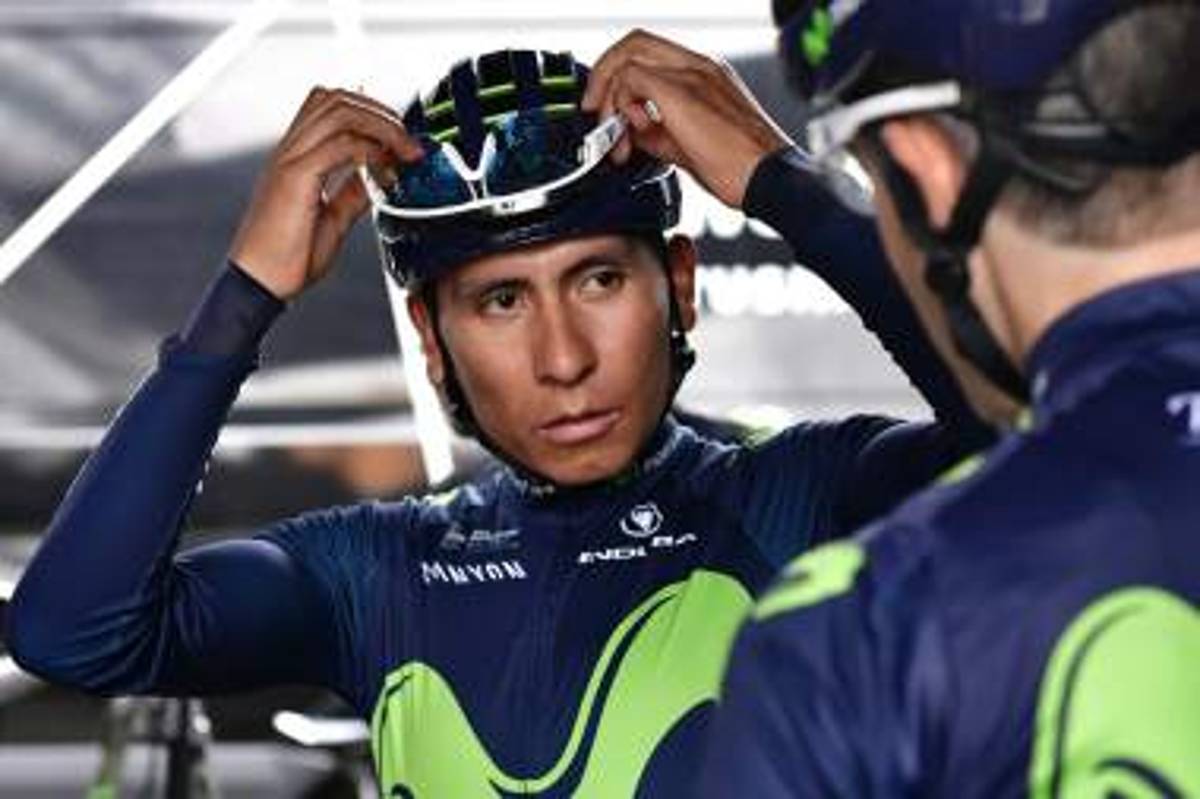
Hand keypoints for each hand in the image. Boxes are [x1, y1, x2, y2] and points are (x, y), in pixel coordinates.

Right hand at [229, 87, 422, 300]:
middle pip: (336, 98)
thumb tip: (379, 176)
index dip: (370, 110)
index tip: (400, 139)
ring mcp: (289, 161)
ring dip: (382, 127)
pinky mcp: (294, 178)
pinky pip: (339, 146)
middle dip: (381, 112)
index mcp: (295, 157)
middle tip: (409, 144)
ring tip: (405, 153)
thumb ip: (353, 193)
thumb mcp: (332, 218)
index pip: (329, 105)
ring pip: (339, 112)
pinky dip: (371, 152)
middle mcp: (289, 150)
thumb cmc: (287, 258)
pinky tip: (387, 173)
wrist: (258, 284)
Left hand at [582, 30, 792, 208]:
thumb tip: (628, 134)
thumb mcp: (687, 146)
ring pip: (628, 57)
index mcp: (704, 74)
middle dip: (603, 77)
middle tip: (596, 113)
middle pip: (634, 43)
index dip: (618, 75)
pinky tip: (635, 135)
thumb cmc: (741, 169)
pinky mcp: (682, 90)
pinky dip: (621, 107)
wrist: (768, 178)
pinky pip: (631, 78)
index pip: (649, 53)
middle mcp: (699, 66)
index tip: (607, 108)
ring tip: (620, 139)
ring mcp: (692, 73)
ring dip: (611, 100)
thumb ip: (656, 132)